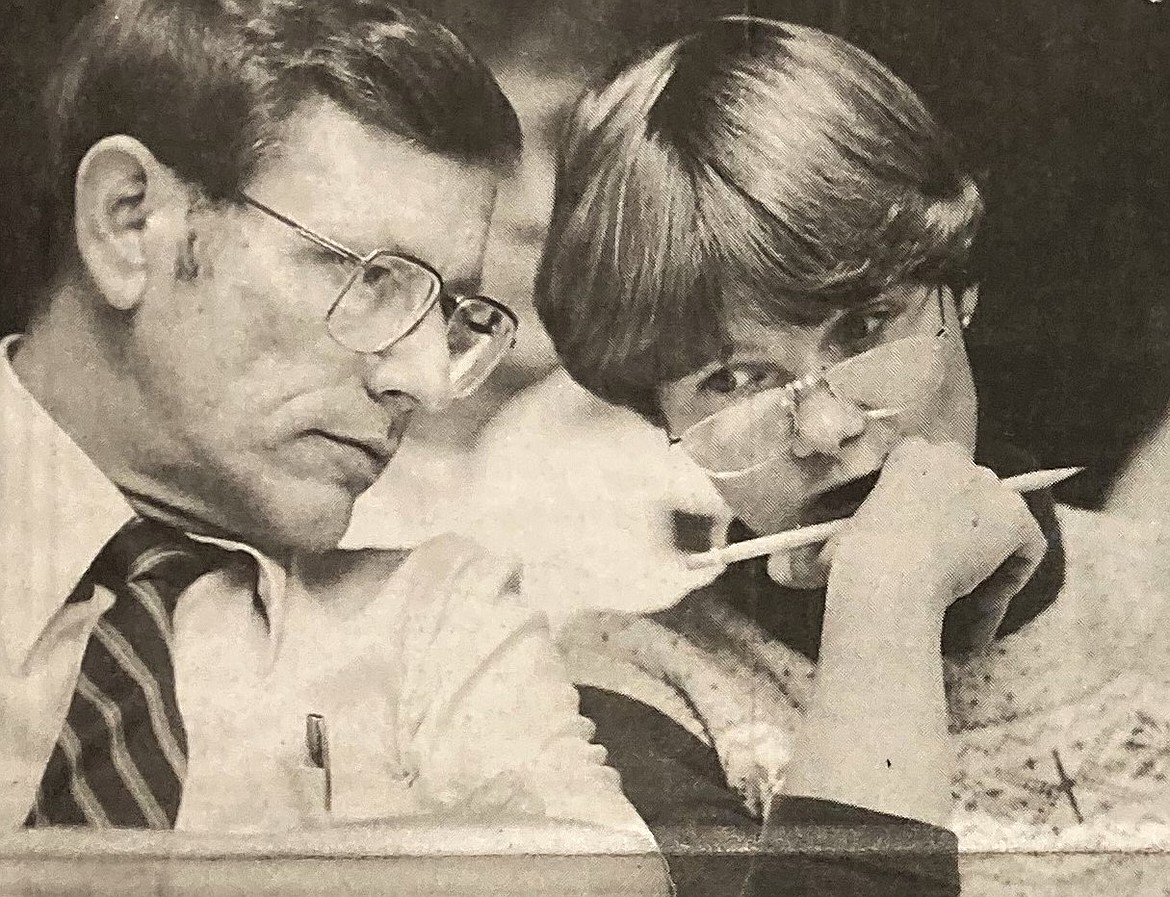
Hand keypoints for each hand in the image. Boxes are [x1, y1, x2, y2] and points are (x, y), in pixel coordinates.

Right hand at [808, 438, 1046, 640]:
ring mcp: (988, 486)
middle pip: (968, 488)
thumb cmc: (849, 566)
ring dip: (984, 551)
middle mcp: (953, 457)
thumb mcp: (825, 547)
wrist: (885, 581)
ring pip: (997, 517)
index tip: (915, 543)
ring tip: (961, 591)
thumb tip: (771, 571)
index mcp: (909, 452)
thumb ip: (802, 553)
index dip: (926, 511)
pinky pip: (1026, 547)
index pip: (932, 471)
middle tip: (940, 567)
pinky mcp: (1015, 518)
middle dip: (958, 525)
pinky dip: (1012, 575)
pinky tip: (983, 603)